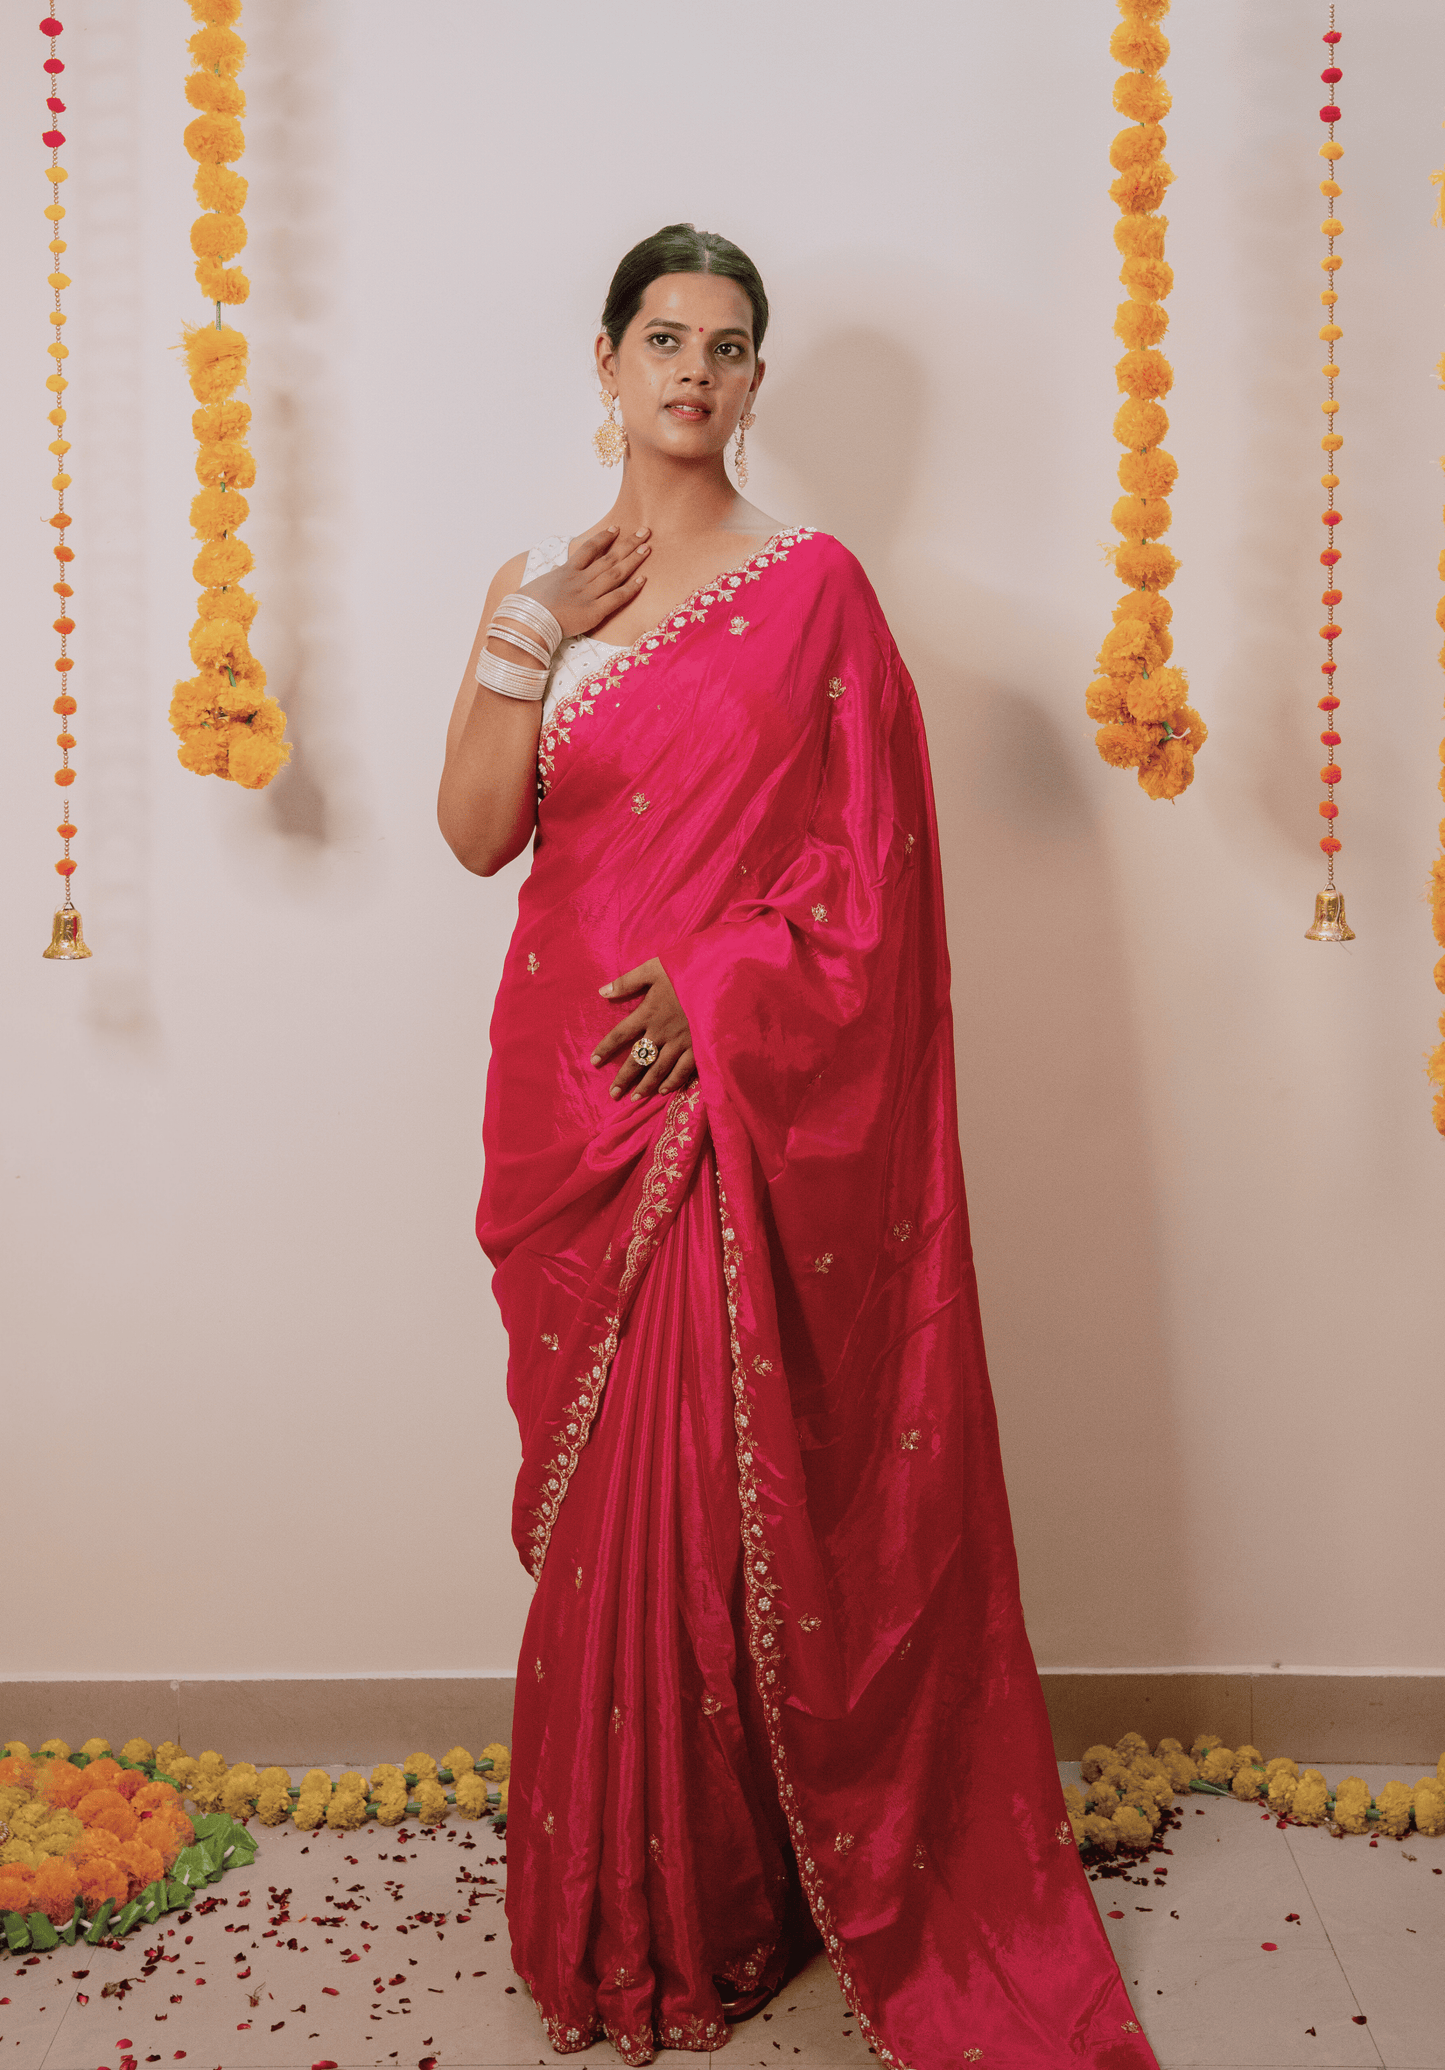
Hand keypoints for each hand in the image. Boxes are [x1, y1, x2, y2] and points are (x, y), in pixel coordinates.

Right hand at [519, 524, 650, 640]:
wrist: (526, 621)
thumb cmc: (526, 607)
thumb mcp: (537, 586)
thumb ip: (551, 581)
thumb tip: (553, 576)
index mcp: (566, 572)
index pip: (588, 549)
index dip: (604, 538)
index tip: (616, 529)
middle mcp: (580, 580)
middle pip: (608, 557)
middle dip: (628, 544)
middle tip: (644, 531)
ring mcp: (588, 595)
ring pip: (615, 573)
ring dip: (633, 560)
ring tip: (647, 548)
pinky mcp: (593, 613)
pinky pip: (616, 598)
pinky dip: (630, 589)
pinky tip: (643, 579)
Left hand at [591, 958, 695, 1101]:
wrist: (721, 976)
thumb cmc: (686, 970)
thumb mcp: (654, 968)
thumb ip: (627, 981)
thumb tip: (602, 992)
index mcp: (648, 1012)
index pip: (620, 1034)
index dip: (606, 1049)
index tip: (594, 1062)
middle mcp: (661, 1032)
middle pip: (638, 1058)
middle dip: (624, 1077)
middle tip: (613, 1093)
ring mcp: (681, 1042)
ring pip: (659, 1069)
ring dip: (646, 1085)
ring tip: (634, 1098)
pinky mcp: (699, 1046)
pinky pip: (684, 1069)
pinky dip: (673, 1081)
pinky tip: (664, 1091)